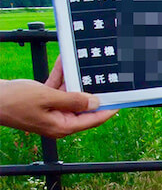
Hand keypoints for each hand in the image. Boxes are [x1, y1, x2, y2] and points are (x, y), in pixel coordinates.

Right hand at [0, 58, 117, 138]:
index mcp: (62, 126)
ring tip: (84, 65)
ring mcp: (50, 111)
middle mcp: (58, 121)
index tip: (121, 99)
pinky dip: (61, 76)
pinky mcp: (42, 101)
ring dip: (74, 79)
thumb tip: (95, 103)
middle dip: (91, 90)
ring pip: (70, 94)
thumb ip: (73, 100)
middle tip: (105, 78)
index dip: (108, 109)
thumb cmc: (13, 101)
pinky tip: (64, 62)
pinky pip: (57, 88)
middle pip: (83, 106)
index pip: (93, 119)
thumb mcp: (47, 98)